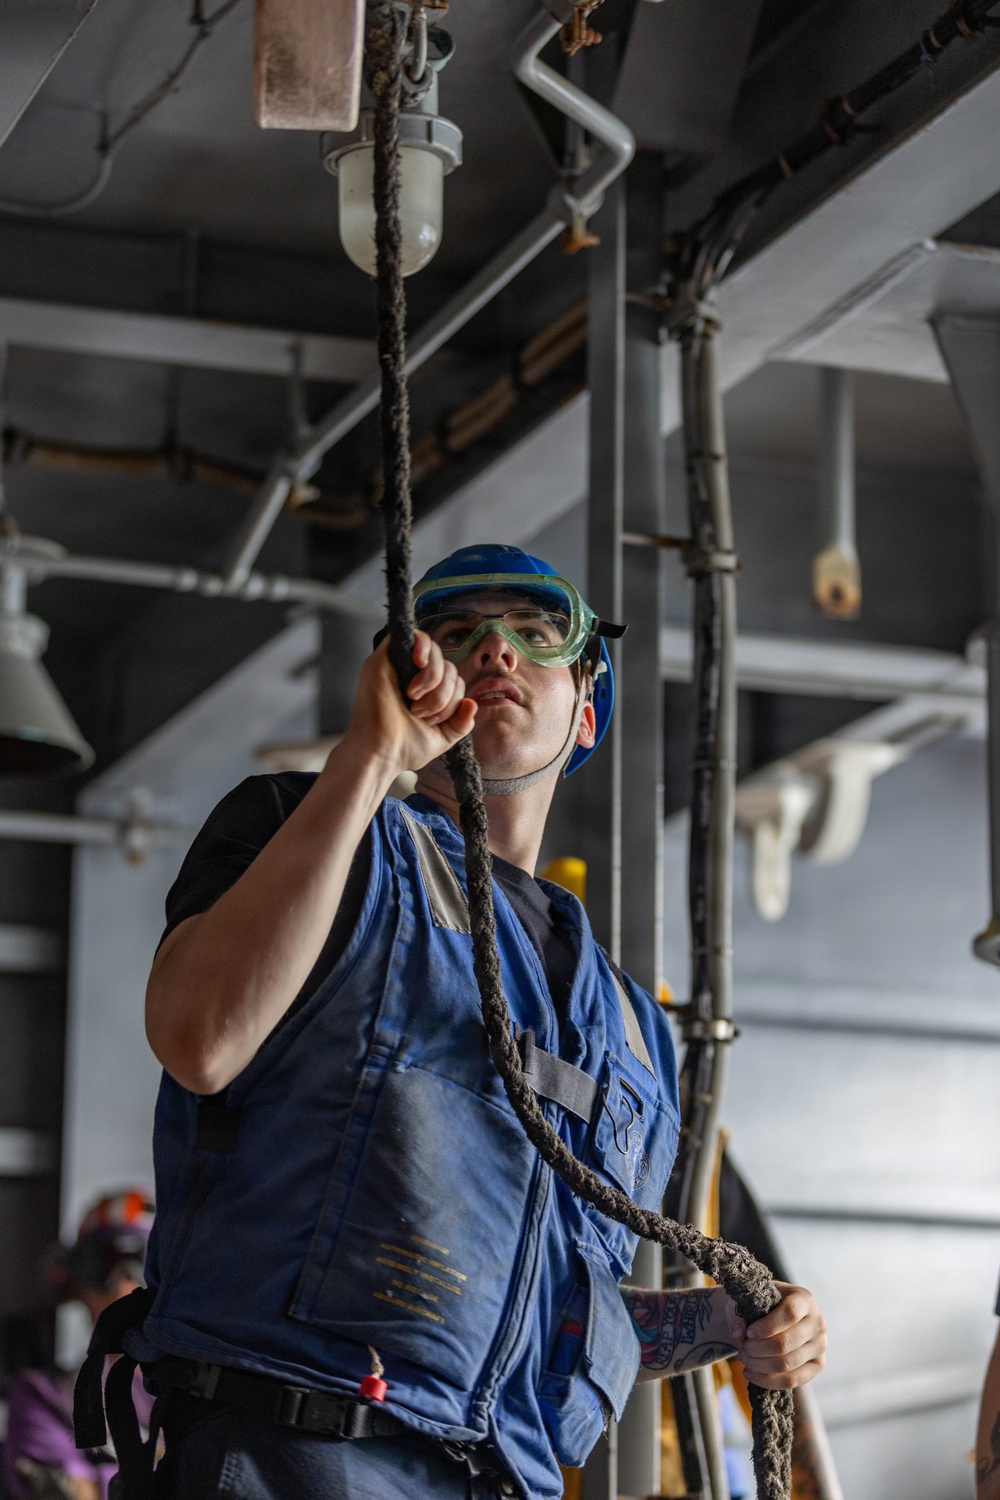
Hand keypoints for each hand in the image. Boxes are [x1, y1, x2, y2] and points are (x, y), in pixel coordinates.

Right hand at [338, 633, 476, 780]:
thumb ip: (461, 722)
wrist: (381, 753)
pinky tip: (420, 663)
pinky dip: (423, 646)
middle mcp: (411, 677)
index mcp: (426, 693)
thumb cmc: (405, 749)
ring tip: (414, 701)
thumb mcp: (443, 737)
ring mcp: (396, 666)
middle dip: (443, 693)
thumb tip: (472, 703)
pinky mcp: (383, 658)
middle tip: (422, 713)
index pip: (453, 679)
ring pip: (434, 652)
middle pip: (447, 666)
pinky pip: (412, 635)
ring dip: (433, 679)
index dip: (453, 698)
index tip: (432, 721)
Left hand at [725, 1281, 826, 1390]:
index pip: (790, 1313)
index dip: (768, 1326)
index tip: (748, 1333)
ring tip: (743, 1359)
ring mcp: (820, 1346)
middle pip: (787, 1343)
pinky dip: (767, 1380)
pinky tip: (750, 1373)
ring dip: (759, 1365)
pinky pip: (792, 1380)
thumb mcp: (746, 1302)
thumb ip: (738, 1314)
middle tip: (741, 1349)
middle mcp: (818, 1322)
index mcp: (804, 1299)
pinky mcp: (817, 1366)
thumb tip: (738, 1334)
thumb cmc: (758, 1306)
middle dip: (758, 1349)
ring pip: (788, 1364)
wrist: (771, 1318)